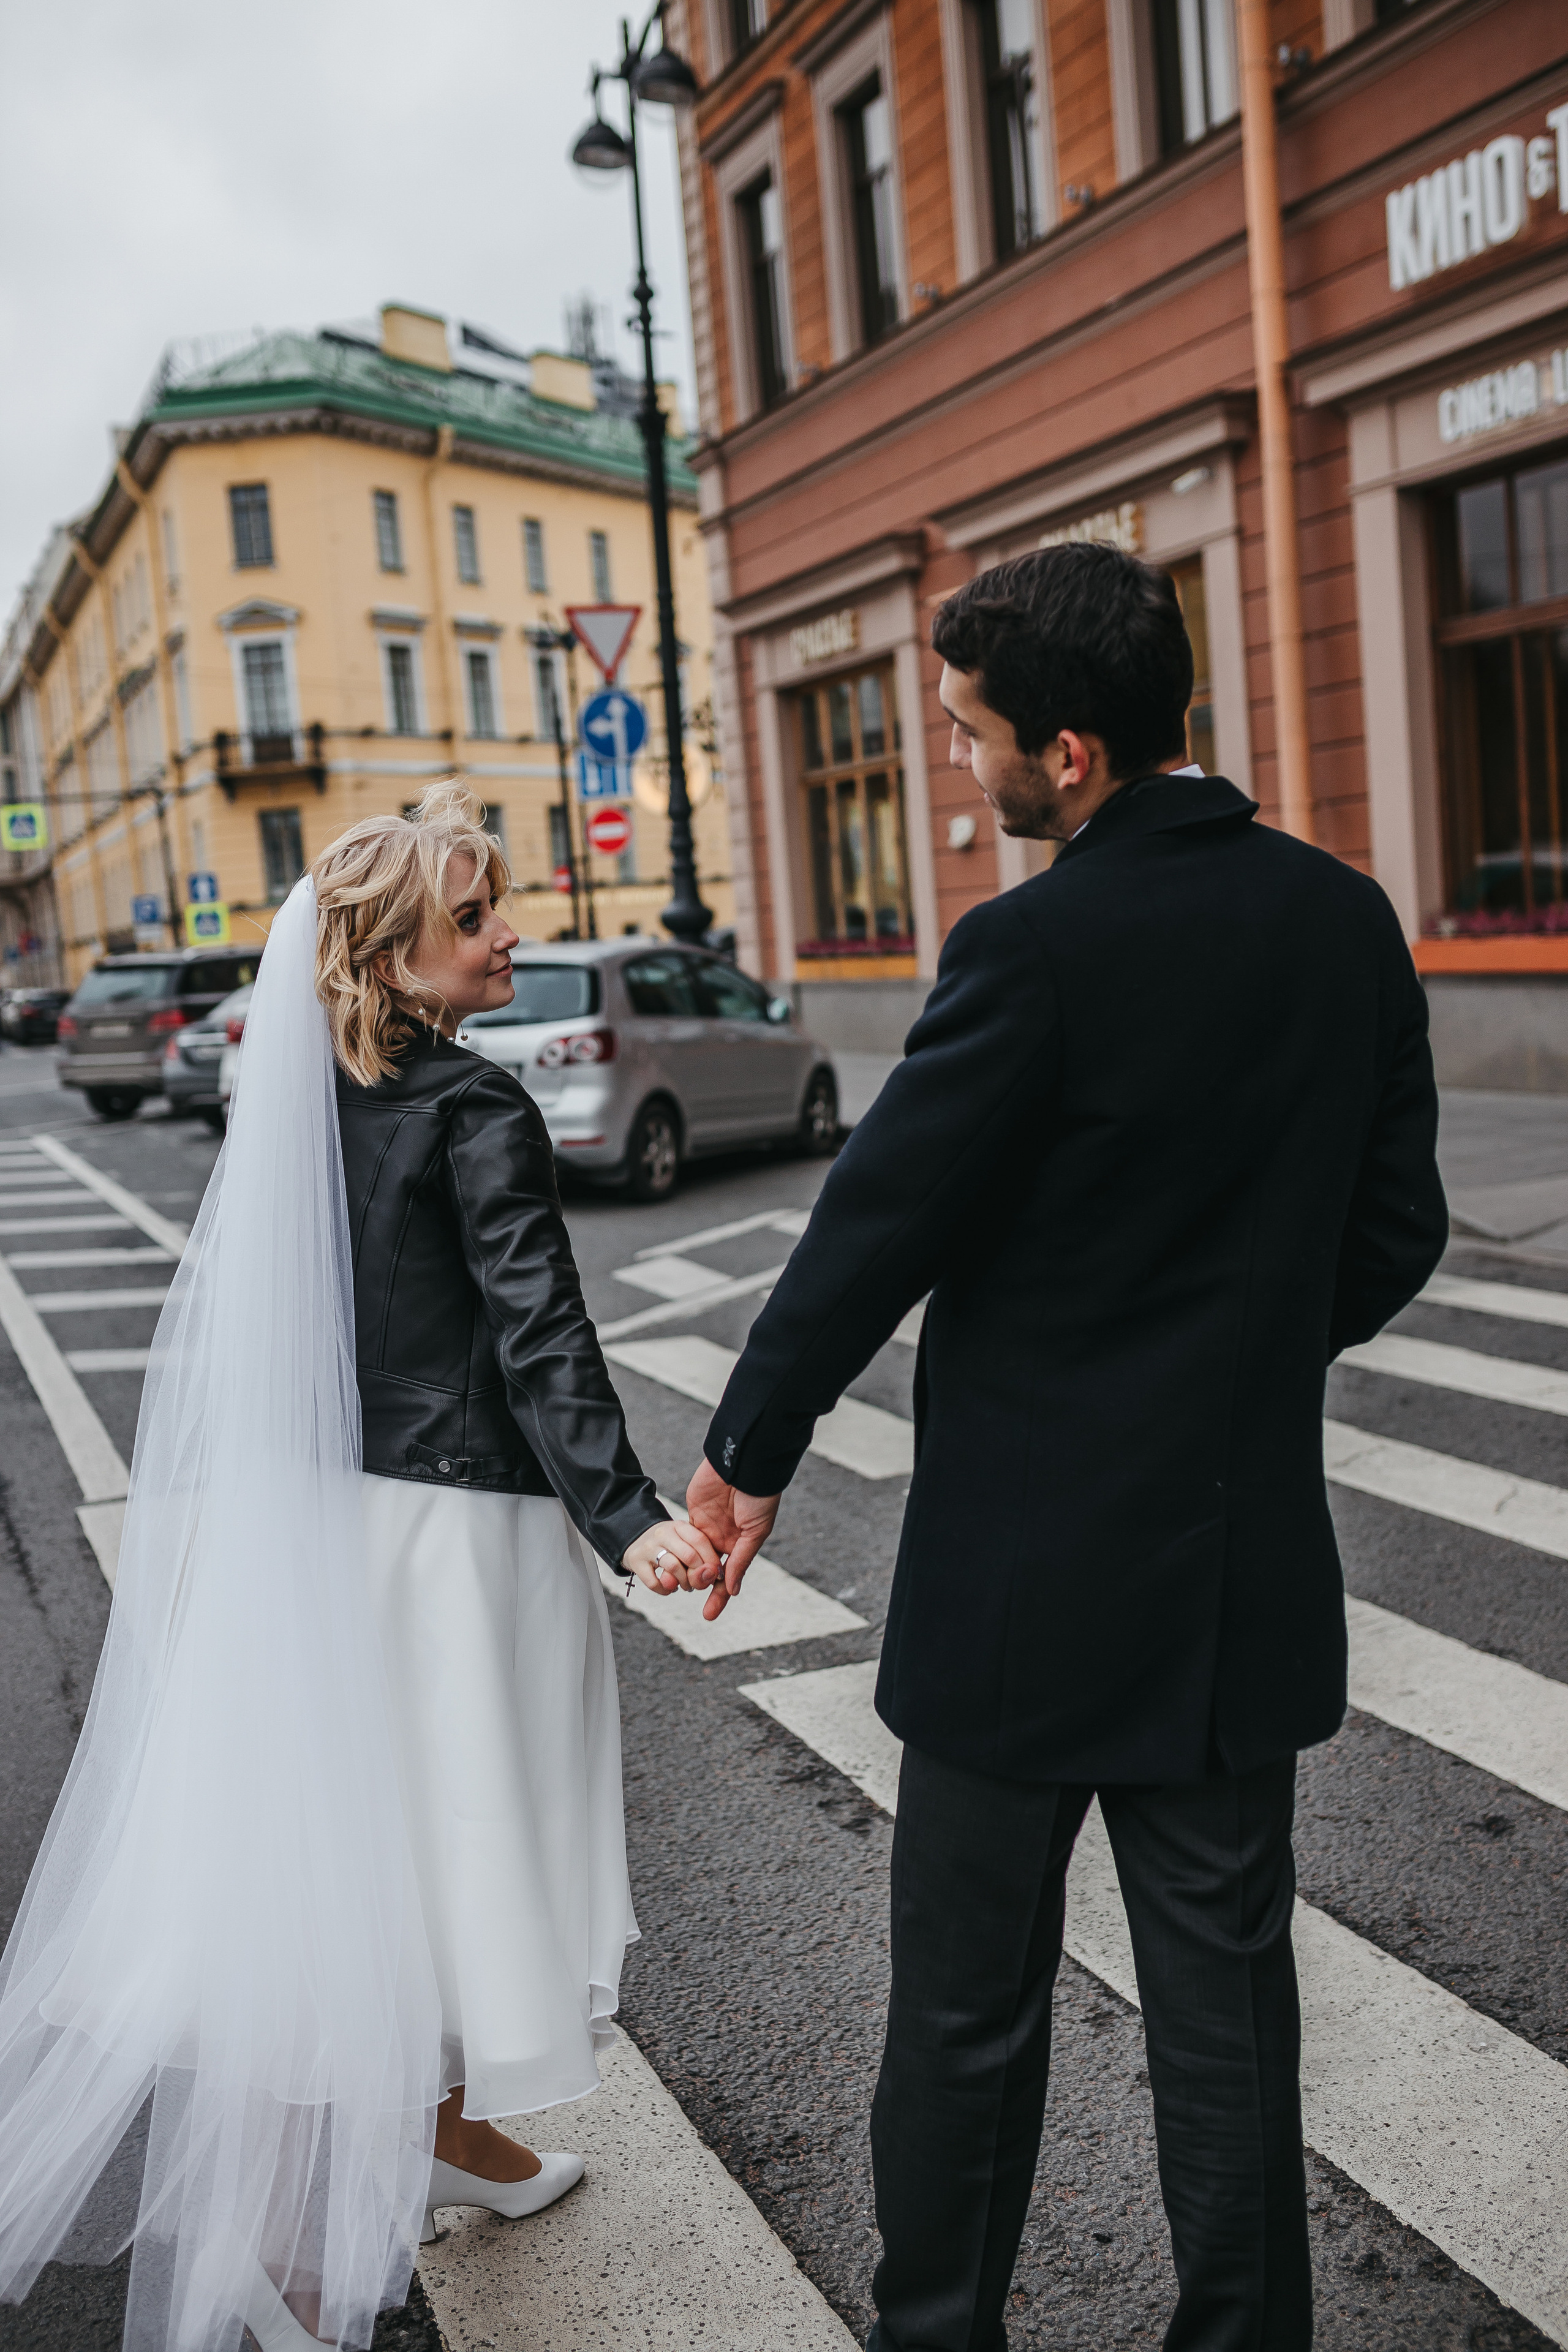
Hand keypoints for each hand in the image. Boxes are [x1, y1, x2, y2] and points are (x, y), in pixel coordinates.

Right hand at [621, 1517, 721, 1596]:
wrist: (636, 1539)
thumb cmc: (669, 1544)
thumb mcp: (684, 1541)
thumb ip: (700, 1554)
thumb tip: (711, 1575)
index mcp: (679, 1526)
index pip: (700, 1540)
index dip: (711, 1560)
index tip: (717, 1573)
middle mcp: (663, 1533)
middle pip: (689, 1555)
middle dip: (699, 1574)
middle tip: (699, 1582)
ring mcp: (648, 1547)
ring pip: (673, 1567)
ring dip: (684, 1583)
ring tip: (685, 1585)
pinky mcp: (636, 1561)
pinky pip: (654, 1582)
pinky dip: (665, 1590)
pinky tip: (669, 1588)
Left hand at [686, 1458, 780, 1621]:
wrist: (743, 1464)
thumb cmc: (758, 1497)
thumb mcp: (756, 1531)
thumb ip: (741, 1560)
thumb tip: (732, 1590)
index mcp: (742, 1544)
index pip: (729, 1577)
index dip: (719, 1597)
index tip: (708, 1615)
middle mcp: (724, 1539)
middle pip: (708, 1572)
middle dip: (700, 1585)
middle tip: (693, 1589)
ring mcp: (707, 1528)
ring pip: (693, 1558)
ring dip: (686, 1572)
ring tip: (680, 1582)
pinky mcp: (693, 1515)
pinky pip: (682, 1538)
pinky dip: (677, 1552)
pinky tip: (672, 1564)